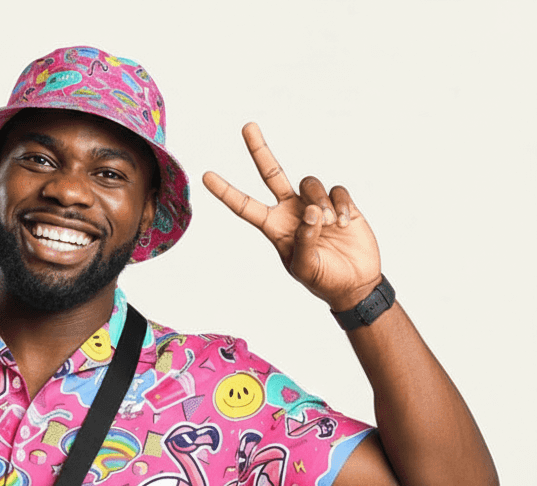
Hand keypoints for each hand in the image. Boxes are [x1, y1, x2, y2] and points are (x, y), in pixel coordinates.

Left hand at [202, 123, 381, 310]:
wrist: (354, 283)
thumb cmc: (323, 280)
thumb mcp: (305, 268)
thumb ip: (303, 242)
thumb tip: (310, 212)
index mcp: (274, 228)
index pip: (245, 207)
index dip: (226, 192)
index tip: (206, 176)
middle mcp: (291, 211)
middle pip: (272, 174)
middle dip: (259, 150)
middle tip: (247, 126)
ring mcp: (315, 204)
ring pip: (310, 183)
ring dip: (320, 203)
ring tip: (330, 226)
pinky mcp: (339, 202)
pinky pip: (337, 190)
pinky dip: (341, 205)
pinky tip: (344, 223)